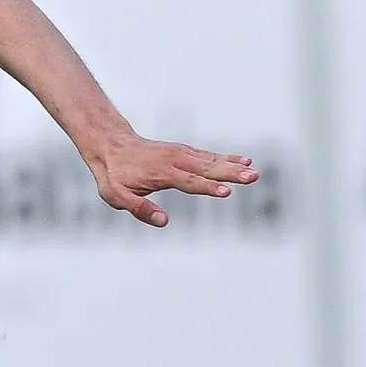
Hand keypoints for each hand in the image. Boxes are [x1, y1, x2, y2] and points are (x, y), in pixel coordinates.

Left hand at [83, 134, 257, 227]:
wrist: (110, 144)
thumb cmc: (113, 174)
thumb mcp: (116, 196)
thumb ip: (139, 208)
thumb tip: (164, 221)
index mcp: (161, 172)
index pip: (188, 181)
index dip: (207, 187)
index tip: (227, 192)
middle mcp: (174, 160)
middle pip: (206, 168)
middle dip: (230, 173)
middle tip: (253, 177)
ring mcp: (180, 153)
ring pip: (211, 160)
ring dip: (234, 165)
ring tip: (255, 171)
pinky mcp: (184, 151)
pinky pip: (208, 155)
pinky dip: (227, 157)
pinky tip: (244, 161)